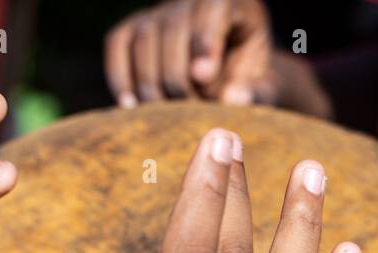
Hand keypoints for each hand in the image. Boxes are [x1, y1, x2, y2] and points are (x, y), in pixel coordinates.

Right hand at [105, 0, 277, 106]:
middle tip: (188, 110)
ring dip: (152, 84)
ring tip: (166, 116)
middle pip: (173, 27)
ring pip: (144, 39)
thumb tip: (233, 99)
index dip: (205, 38)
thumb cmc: (244, 78)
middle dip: (178, 76)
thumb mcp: (260, 83)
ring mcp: (157, 14)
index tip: (203, 76)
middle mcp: (189, 1)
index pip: (214, 5)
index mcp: (232, 4)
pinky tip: (131, 106)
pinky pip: (118, 46)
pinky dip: (120, 77)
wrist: (222, 74)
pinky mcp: (132, 30)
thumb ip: (255, 92)